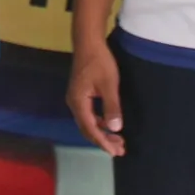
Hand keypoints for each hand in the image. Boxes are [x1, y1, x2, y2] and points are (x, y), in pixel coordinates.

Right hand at [67, 40, 124, 155]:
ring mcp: (76, 99)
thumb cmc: (99, 62)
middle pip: (87, 129)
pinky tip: (110, 125)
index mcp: (78, 102)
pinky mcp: (80, 94)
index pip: (90, 129)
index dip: (103, 142)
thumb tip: (116, 128)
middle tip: (120, 150)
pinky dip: (99, 123)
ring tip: (118, 141)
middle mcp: (74, 103)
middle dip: (103, 140)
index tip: (116, 152)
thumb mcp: (109, 84)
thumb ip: (112, 107)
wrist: (88, 42)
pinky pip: (89, 115)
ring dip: (102, 132)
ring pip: (88, 122)